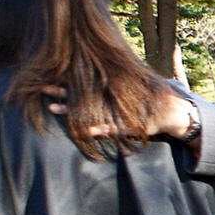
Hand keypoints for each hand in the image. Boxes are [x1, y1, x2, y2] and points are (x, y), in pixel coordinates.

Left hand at [45, 84, 195, 140]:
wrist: (172, 113)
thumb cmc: (146, 107)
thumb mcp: (126, 101)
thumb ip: (111, 95)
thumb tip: (94, 96)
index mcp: (107, 94)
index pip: (82, 88)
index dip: (64, 86)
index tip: (45, 83)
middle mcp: (109, 99)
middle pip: (81, 94)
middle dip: (61, 92)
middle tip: (42, 89)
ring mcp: (117, 111)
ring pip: (91, 108)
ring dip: (71, 109)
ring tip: (52, 107)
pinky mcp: (127, 124)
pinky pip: (110, 128)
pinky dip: (98, 129)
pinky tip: (84, 130)